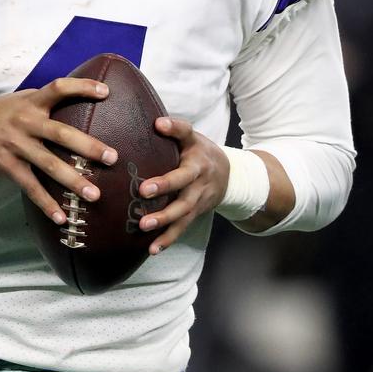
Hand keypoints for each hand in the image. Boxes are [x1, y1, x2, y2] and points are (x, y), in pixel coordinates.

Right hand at [0, 79, 117, 223]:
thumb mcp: (20, 101)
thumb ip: (45, 103)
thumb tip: (79, 103)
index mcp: (31, 102)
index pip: (59, 88)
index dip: (82, 87)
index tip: (106, 92)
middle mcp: (25, 122)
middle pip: (61, 133)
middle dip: (88, 146)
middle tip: (112, 157)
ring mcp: (16, 145)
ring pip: (49, 164)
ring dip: (73, 181)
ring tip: (95, 195)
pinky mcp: (7, 165)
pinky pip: (30, 187)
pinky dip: (46, 204)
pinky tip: (61, 218)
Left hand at [138, 117, 228, 253]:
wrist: (229, 176)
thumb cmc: (200, 153)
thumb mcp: (192, 137)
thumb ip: (176, 129)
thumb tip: (156, 122)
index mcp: (196, 152)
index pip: (186, 135)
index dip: (174, 129)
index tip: (159, 124)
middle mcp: (199, 176)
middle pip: (183, 182)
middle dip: (164, 186)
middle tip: (143, 190)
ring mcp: (199, 197)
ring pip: (183, 210)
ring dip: (164, 220)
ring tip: (144, 226)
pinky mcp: (195, 213)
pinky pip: (182, 227)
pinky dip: (168, 239)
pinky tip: (153, 249)